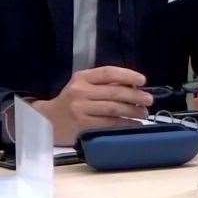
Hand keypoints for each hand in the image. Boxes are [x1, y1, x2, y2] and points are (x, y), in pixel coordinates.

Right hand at [31, 66, 151, 145]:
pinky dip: (124, 123)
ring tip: (144, 113)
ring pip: (113, 108)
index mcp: (82, 77)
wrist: (48, 121)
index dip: (127, 75)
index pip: (108, 72)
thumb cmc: (71, 102)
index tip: (142, 80)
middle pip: (114, 92)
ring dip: (133, 111)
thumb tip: (133, 85)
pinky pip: (109, 123)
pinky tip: (134, 124)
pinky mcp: (82, 124)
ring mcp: (80, 109)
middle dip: (135, 96)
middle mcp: (80, 91)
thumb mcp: (82, 86)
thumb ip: (103, 84)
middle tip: (149, 100)